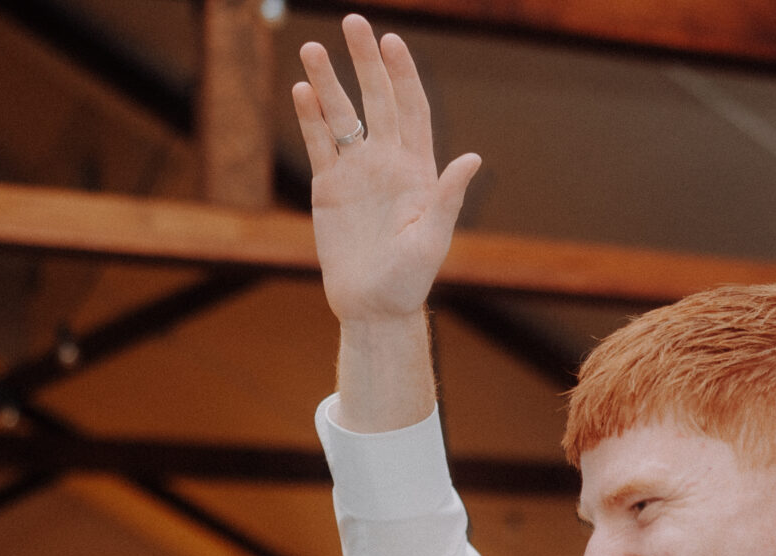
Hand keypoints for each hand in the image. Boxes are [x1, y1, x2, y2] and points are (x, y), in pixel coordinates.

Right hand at [294, 16, 481, 328]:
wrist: (373, 307)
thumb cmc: (409, 280)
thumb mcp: (433, 240)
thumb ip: (448, 197)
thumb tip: (473, 159)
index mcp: (418, 170)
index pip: (412, 110)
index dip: (403, 75)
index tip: (392, 42)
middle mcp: (387, 162)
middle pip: (376, 100)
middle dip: (366, 61)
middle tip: (354, 22)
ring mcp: (356, 172)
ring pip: (342, 115)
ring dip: (329, 82)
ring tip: (313, 48)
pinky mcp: (329, 187)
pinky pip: (319, 143)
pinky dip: (311, 117)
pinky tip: (302, 89)